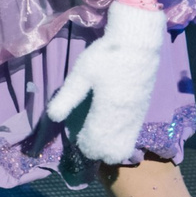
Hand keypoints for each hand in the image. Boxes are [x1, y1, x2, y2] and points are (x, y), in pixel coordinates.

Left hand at [45, 1, 167, 165]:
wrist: (138, 42)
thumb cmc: (107, 55)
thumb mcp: (82, 72)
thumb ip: (67, 97)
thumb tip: (52, 118)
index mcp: (107, 112)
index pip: (96, 145)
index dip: (84, 144)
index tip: (77, 132)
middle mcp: (124, 120)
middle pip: (112, 154)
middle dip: (97, 149)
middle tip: (86, 132)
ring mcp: (136, 117)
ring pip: (125, 148)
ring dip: (110, 146)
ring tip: (98, 130)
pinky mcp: (143, 111)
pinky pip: (132, 136)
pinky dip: (120, 137)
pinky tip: (111, 123)